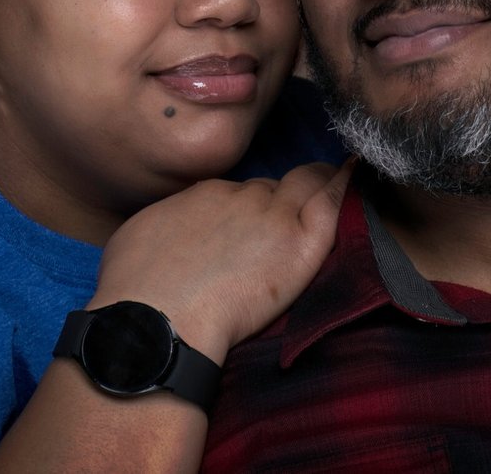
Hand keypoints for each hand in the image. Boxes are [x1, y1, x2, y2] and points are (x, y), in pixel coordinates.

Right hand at [89, 160, 354, 361]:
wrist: (158, 317)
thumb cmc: (136, 287)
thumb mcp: (140, 236)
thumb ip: (168, 224)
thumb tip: (173, 229)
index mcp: (206, 195)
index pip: (239, 193)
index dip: (248, 207)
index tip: (251, 223)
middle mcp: (241, 196)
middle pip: (271, 188)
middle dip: (280, 197)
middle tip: (288, 214)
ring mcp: (273, 216)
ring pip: (303, 186)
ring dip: (315, 184)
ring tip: (332, 181)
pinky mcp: (299, 243)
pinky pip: (330, 202)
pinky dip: (343, 184)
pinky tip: (355, 173)